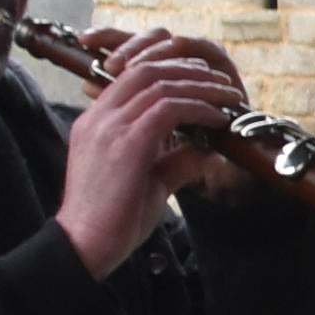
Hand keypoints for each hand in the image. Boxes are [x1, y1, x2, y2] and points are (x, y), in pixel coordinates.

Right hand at [58, 29, 249, 274]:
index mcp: (96, 123)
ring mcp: (110, 128)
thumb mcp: (149, 181)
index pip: (131, 77)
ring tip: (228, 96)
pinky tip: (218, 118)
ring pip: (160, 85)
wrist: (86, 245)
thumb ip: (173, 160)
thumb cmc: (115, 219)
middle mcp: (99, 118)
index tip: (201, 79)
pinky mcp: (127, 143)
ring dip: (201, 86)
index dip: (169, 71)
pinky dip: (199, 108)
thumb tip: (205, 149)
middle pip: (145, 69)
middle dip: (188, 69)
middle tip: (219, 80)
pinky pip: (169, 109)